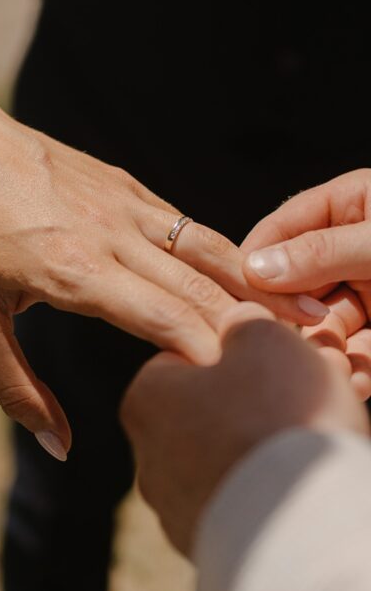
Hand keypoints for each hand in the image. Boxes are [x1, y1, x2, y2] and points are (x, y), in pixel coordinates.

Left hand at [0, 0, 325, 457]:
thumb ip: (14, 387)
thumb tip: (57, 448)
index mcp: (75, 272)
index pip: (167, 319)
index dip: (210, 356)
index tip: (240, 390)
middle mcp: (111, 236)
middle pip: (199, 288)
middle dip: (245, 328)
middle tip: (285, 361)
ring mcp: (122, 203)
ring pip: (205, 248)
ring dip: (248, 285)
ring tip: (288, 316)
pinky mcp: (123, 183)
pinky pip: (183, 223)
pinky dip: (216, 252)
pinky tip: (235, 275)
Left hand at [120, 302, 368, 555]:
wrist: (295, 520)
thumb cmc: (273, 415)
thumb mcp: (265, 340)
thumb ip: (244, 321)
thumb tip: (239, 318)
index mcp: (146, 397)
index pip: (188, 358)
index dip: (242, 352)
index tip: (283, 355)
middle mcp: (147, 454)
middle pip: (208, 411)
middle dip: (256, 400)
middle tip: (308, 394)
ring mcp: (175, 505)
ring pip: (226, 458)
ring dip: (264, 445)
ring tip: (312, 436)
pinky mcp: (208, 545)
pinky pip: (243, 502)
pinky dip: (269, 489)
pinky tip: (300, 482)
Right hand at [242, 169, 370, 397]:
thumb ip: (322, 250)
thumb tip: (253, 268)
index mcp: (348, 205)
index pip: (280, 231)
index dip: (255, 264)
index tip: (234, 296)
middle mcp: (349, 248)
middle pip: (295, 285)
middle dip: (289, 321)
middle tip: (276, 348)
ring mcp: (369, 289)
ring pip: (325, 326)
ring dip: (322, 352)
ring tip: (323, 374)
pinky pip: (360, 352)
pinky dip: (355, 371)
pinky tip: (353, 385)